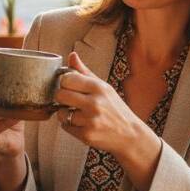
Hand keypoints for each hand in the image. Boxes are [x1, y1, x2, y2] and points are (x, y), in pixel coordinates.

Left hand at [54, 52, 158, 167]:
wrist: (130, 134)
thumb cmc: (115, 109)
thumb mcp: (103, 87)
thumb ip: (84, 72)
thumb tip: (71, 55)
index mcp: (98, 87)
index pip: (67, 79)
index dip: (64, 83)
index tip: (69, 86)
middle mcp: (94, 103)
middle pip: (60, 95)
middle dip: (61, 98)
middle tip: (69, 101)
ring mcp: (90, 120)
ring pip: (61, 113)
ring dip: (65, 113)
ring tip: (77, 113)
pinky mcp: (86, 135)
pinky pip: (65, 126)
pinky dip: (70, 125)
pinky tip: (82, 124)